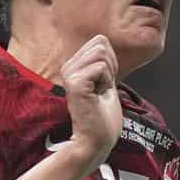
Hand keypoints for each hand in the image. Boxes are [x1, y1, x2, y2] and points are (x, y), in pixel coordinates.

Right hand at [59, 35, 122, 168]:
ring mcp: (69, 74)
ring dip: (108, 75)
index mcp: (73, 66)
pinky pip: (101, 68)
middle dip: (111, 66)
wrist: (96, 140)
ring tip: (99, 93)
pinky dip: (106, 83)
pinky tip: (97, 97)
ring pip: (101, 54)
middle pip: (101, 44)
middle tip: (103, 89)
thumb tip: (103, 40)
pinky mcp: (75, 83)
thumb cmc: (103, 116)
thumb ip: (103, 62)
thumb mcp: (105, 82)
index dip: (111, 61)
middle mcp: (68, 67)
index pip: (100, 41)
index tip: (105, 83)